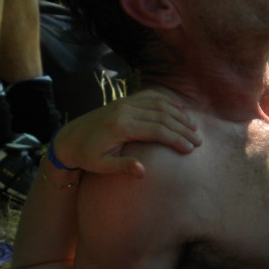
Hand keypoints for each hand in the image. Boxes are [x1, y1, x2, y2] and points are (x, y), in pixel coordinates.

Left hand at [52, 90, 200, 176]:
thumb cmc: (86, 156)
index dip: (176, 139)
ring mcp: (125, 102)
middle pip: (163, 116)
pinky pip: (150, 96)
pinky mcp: (124, 101)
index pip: (157, 130)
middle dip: (183, 128)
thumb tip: (143, 172)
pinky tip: (179, 109)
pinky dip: (167, 101)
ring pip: (159, 104)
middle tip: (198, 141)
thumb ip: (123, 167)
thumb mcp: (101, 166)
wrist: (69, 137)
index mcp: (121, 127)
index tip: (190, 149)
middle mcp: (125, 110)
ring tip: (194, 127)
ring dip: (179, 115)